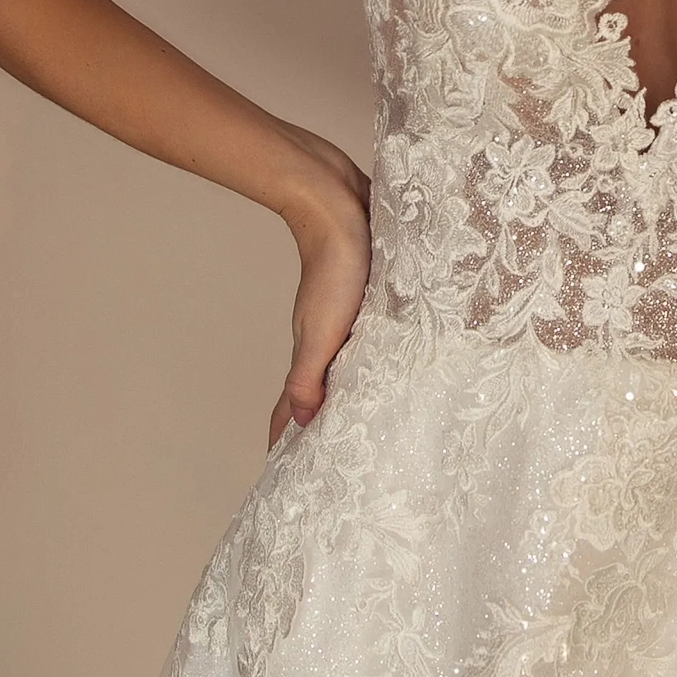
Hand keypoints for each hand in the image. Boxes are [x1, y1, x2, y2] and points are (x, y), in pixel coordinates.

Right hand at [268, 138, 371, 447]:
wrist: (336, 201)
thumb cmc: (335, 267)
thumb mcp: (324, 330)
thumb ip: (310, 376)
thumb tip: (304, 424)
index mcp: (312, 351)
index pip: (292, 406)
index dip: (286, 440)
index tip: (285, 476)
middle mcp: (325, 338)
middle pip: (316, 391)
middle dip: (319, 426)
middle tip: (333, 460)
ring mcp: (344, 317)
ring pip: (342, 365)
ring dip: (348, 392)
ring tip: (367, 421)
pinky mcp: (366, 295)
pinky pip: (366, 337)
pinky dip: (371, 358)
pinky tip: (392, 361)